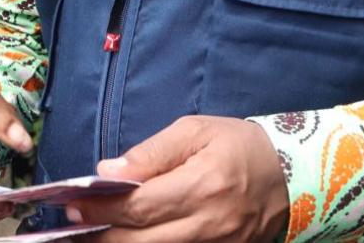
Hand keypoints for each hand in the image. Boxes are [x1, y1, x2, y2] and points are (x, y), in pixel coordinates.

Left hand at [64, 116, 289, 242]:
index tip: (71, 202)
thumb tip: (107, 172)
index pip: (137, 207)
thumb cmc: (238, 146)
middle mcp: (209, 224)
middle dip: (99, 235)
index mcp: (202, 186)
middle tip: (73, 223)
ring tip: (92, 235)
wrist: (292, 175)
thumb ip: (150, 153)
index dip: (98, 208)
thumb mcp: (195, 132)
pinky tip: (128, 238)